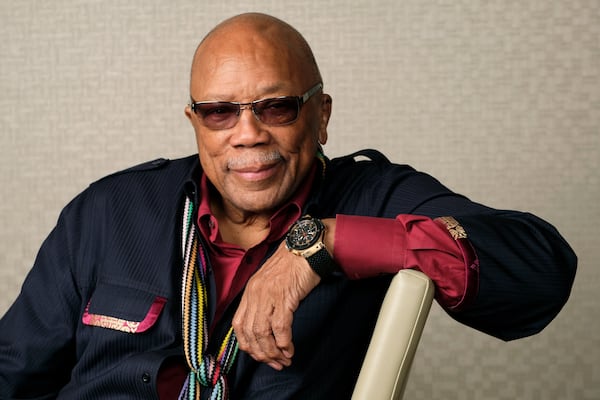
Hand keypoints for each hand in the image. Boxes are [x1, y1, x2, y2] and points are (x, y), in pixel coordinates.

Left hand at [232, 241, 320, 369]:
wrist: (307, 248)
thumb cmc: (293, 264)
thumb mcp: (271, 281)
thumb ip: (264, 300)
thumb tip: (266, 325)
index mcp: (250, 291)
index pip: (238, 325)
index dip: (247, 344)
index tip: (260, 355)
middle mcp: (255, 294)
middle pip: (249, 333)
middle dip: (261, 353)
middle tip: (274, 363)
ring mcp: (268, 295)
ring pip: (262, 333)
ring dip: (273, 352)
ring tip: (284, 360)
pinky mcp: (284, 297)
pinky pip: (280, 327)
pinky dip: (283, 343)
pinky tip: (289, 349)